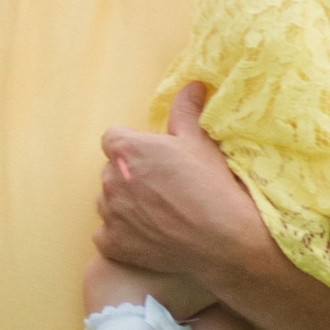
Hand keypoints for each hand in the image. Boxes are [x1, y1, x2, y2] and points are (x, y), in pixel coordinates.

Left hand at [94, 85, 264, 292]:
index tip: (152, 158)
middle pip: (111, 171)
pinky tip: (148, 235)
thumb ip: (186, 111)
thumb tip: (191, 85)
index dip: (132, 147)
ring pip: (108, 203)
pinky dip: (121, 235)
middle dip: (129, 175)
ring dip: (124, 205)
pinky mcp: (111, 244)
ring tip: (157, 213)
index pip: (113, 139)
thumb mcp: (200, 141)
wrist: (223, 238)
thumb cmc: (210, 185)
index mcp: (127, 149)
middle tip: (161, 188)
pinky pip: (106, 235)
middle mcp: (111, 179)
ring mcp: (109, 214)